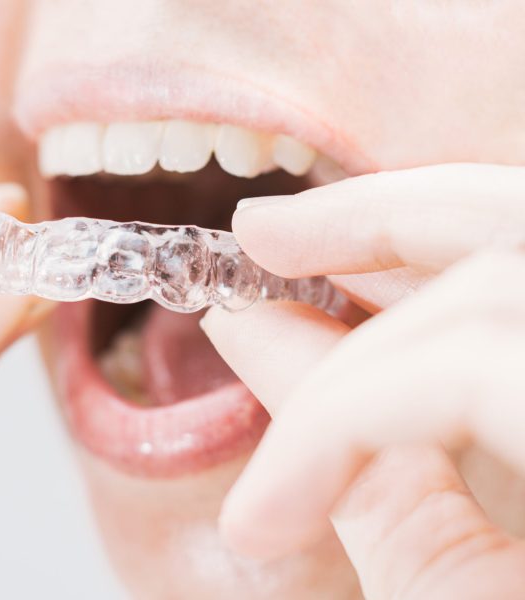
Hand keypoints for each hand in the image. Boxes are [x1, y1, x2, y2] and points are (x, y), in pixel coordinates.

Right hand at [202, 164, 524, 598]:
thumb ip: (367, 484)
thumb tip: (257, 341)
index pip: (470, 368)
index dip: (334, 423)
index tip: (257, 517)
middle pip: (524, 236)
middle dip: (375, 228)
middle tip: (260, 238)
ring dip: (416, 230)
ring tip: (305, 242)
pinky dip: (461, 280)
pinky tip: (393, 287)